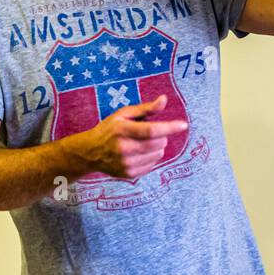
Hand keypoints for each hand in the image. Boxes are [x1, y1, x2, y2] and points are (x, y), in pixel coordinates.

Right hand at [66, 95, 188, 179]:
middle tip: (147, 133)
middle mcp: (123, 148)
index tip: (183, 125)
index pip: (151, 130)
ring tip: (141, 143)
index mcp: (122, 130)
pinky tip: (138, 153)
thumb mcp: (124, 114)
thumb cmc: (110, 129)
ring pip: (158, 154)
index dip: (169, 127)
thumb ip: (146, 108)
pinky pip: (153, 164)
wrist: (90, 152)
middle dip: (160, 136)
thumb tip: (164, 100)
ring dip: (156, 147)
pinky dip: (151, 157)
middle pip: (158, 143)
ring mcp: (126, 163)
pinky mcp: (129, 174)